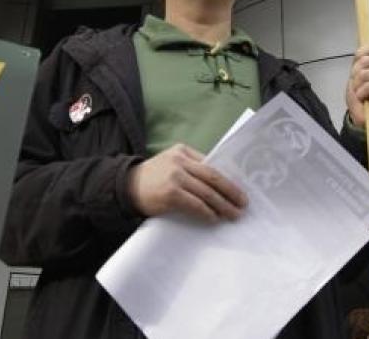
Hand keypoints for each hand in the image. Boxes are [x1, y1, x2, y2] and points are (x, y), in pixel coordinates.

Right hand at [128, 144, 247, 222]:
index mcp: (183, 151)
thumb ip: (191, 168)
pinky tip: (214, 218)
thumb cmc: (152, 178)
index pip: (211, 164)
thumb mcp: (171, 164)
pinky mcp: (171, 193)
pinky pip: (195, 204)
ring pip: (207, 192)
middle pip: (213, 177)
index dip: (228, 178)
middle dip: (231, 191)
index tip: (240, 189)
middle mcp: (180, 161)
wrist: (125, 187)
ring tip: (233, 214)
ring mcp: (175, 176)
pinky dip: (207, 212)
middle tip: (243, 203)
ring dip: (223, 205)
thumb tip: (220, 185)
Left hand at [344, 42, 368, 127]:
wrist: (368, 122)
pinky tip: (367, 100)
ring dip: (357, 87)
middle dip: (355, 77)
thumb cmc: (362, 100)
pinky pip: (368, 86)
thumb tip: (361, 47)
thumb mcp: (356, 77)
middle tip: (359, 89)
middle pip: (364, 61)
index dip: (359, 56)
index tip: (356, 71)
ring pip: (364, 73)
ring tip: (363, 96)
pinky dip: (361, 94)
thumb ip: (359, 62)